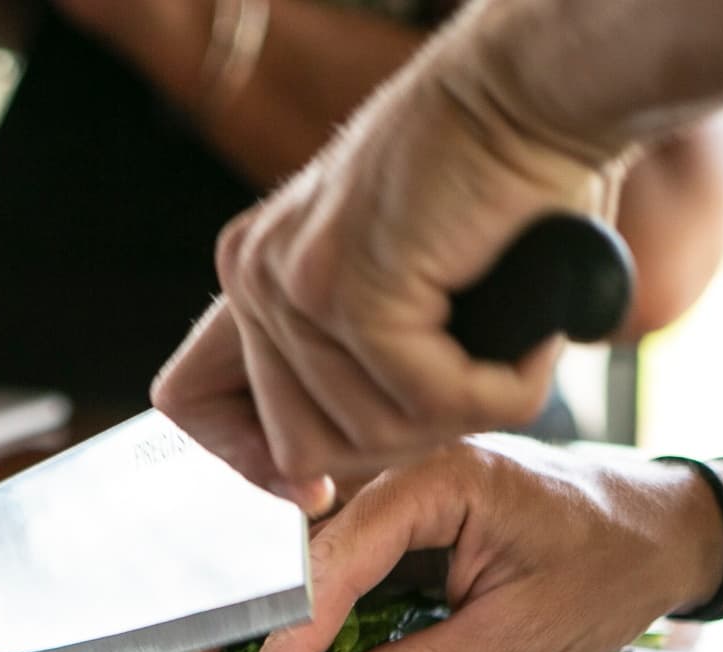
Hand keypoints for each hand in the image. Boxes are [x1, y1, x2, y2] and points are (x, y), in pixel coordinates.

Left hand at [152, 21, 621, 493]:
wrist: (533, 90)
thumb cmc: (492, 185)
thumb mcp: (389, 286)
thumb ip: (343, 362)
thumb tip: (310, 482)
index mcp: (252, 272)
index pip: (189, 403)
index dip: (248, 462)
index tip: (320, 489)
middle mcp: (256, 274)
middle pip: (296, 446)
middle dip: (394, 447)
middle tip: (468, 392)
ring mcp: (298, 283)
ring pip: (370, 437)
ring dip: (459, 418)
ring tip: (510, 355)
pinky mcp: (360, 290)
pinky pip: (429, 403)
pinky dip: (497, 396)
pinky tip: (530, 349)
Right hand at [242, 436, 720, 651]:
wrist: (673, 529)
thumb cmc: (616, 565)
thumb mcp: (520, 634)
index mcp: (442, 479)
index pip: (339, 555)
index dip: (296, 631)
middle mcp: (412, 475)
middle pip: (313, 552)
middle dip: (267, 624)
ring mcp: (411, 500)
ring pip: (325, 563)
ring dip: (287, 624)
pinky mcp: (417, 529)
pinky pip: (355, 572)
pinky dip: (326, 620)